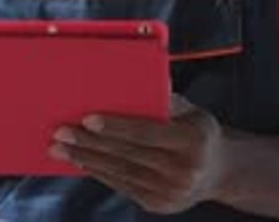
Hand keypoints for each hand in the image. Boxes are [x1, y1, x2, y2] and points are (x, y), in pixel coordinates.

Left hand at [49, 94, 226, 214]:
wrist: (220, 171)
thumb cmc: (197, 129)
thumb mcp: (190, 109)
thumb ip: (165, 97)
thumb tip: (140, 73)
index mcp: (192, 140)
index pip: (146, 132)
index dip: (116, 126)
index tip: (87, 119)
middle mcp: (183, 170)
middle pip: (127, 154)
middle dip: (90, 143)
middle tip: (60, 132)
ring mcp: (170, 193)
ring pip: (120, 172)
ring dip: (85, 159)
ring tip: (58, 148)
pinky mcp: (158, 205)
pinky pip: (122, 185)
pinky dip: (98, 171)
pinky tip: (79, 160)